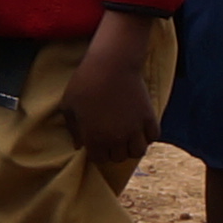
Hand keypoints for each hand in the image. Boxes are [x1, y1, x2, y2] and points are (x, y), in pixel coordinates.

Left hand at [72, 12, 160, 174]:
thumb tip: (78, 145)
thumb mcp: (69, 105)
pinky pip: (153, 137)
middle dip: (112, 151)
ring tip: (126, 137)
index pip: (98, 159)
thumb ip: (73, 128)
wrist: (112, 63)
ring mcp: (135, 128)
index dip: (96, 152)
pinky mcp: (149, 117)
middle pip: (118, 158)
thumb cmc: (85, 82)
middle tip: (109, 139)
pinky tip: (139, 128)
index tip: (95, 143)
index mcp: (95, 137)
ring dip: (131, 147)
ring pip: (138, 152)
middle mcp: (117, 138)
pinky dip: (147, 136)